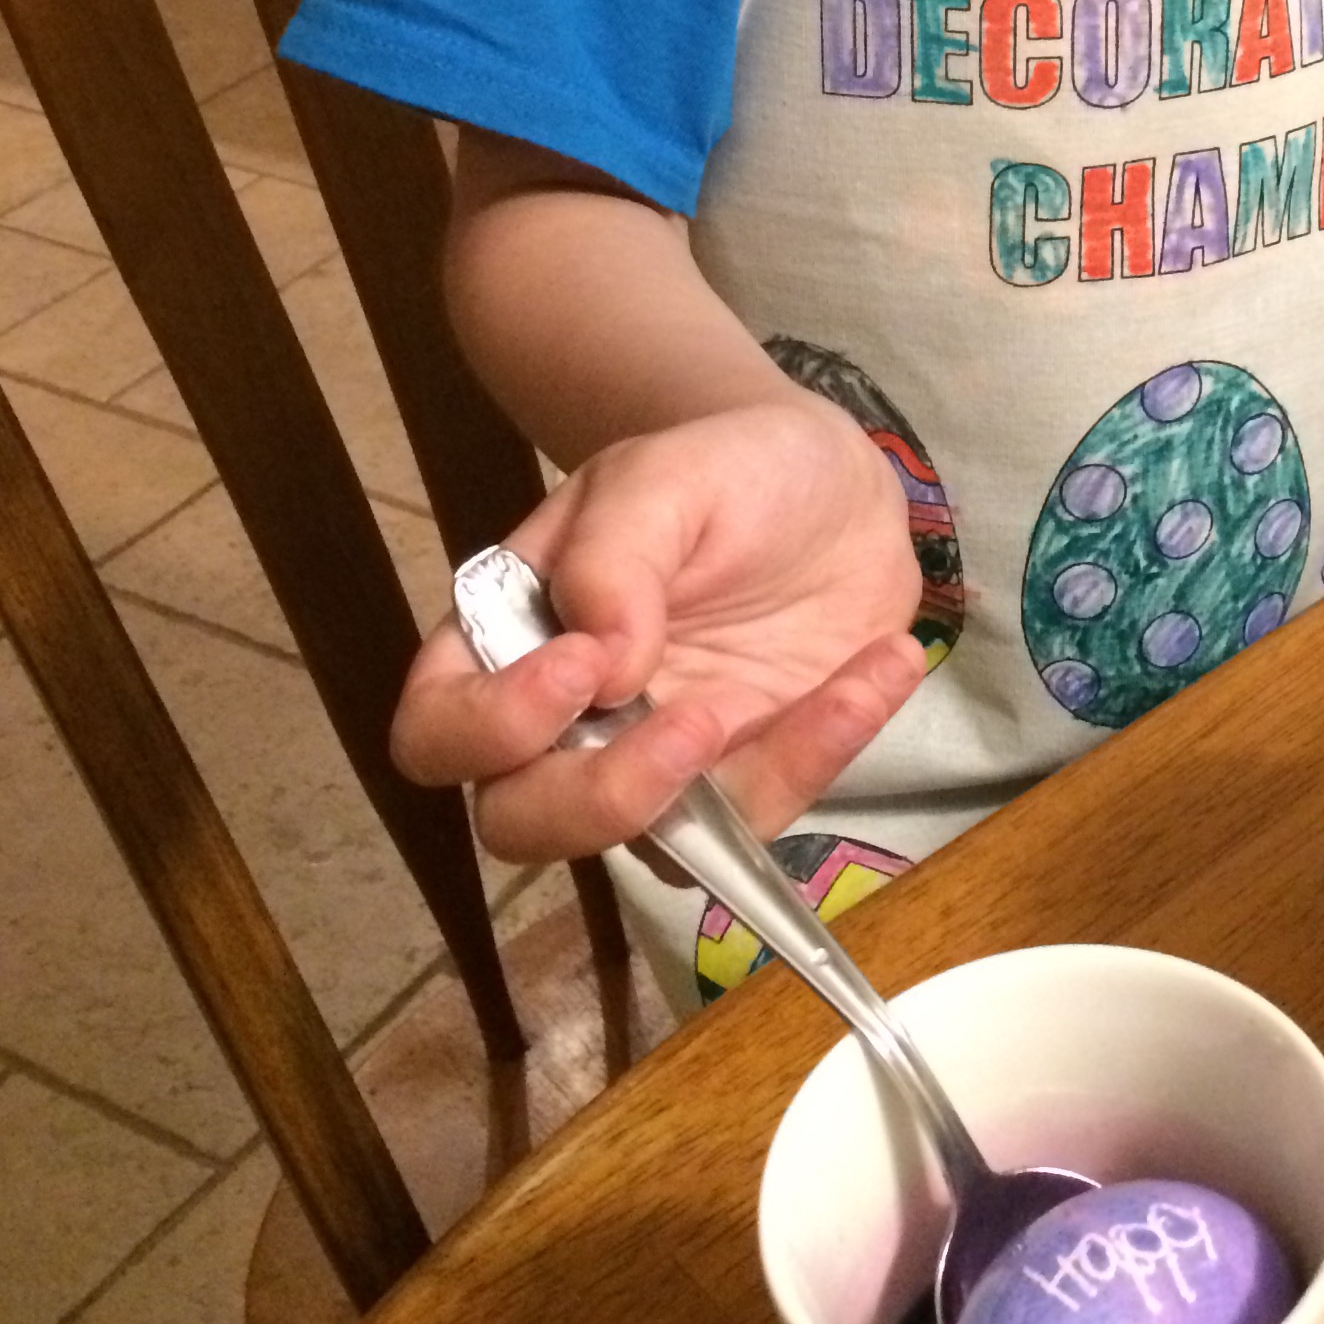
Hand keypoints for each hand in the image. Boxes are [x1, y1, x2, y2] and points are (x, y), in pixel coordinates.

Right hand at [391, 384, 927, 861]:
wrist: (828, 483)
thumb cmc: (720, 471)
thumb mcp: (662, 476)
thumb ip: (616, 556)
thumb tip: (605, 663)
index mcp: (509, 643)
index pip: (440, 730)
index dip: (490, 729)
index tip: (583, 668)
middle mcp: (566, 727)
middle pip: (523, 824)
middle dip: (599, 799)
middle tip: (694, 723)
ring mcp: (659, 764)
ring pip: (653, 851)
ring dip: (732, 793)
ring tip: (828, 687)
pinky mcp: (750, 777)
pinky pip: (769, 811)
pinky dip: (829, 753)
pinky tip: (883, 663)